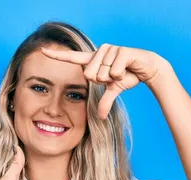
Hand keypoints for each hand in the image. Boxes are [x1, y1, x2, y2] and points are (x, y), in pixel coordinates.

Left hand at [41, 44, 170, 118]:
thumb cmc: (129, 76)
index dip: (57, 55)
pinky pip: (114, 71)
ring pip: (102, 74)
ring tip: (123, 71)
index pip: (72, 58)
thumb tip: (100, 117)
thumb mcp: (114, 90)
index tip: (42, 50)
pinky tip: (129, 68)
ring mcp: (110, 49)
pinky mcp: (121, 51)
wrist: (148, 68)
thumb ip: (105, 102)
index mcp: (94, 60)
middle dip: (103, 81)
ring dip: (114, 78)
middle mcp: (99, 52)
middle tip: (115, 76)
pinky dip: (122, 75)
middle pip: (89, 74)